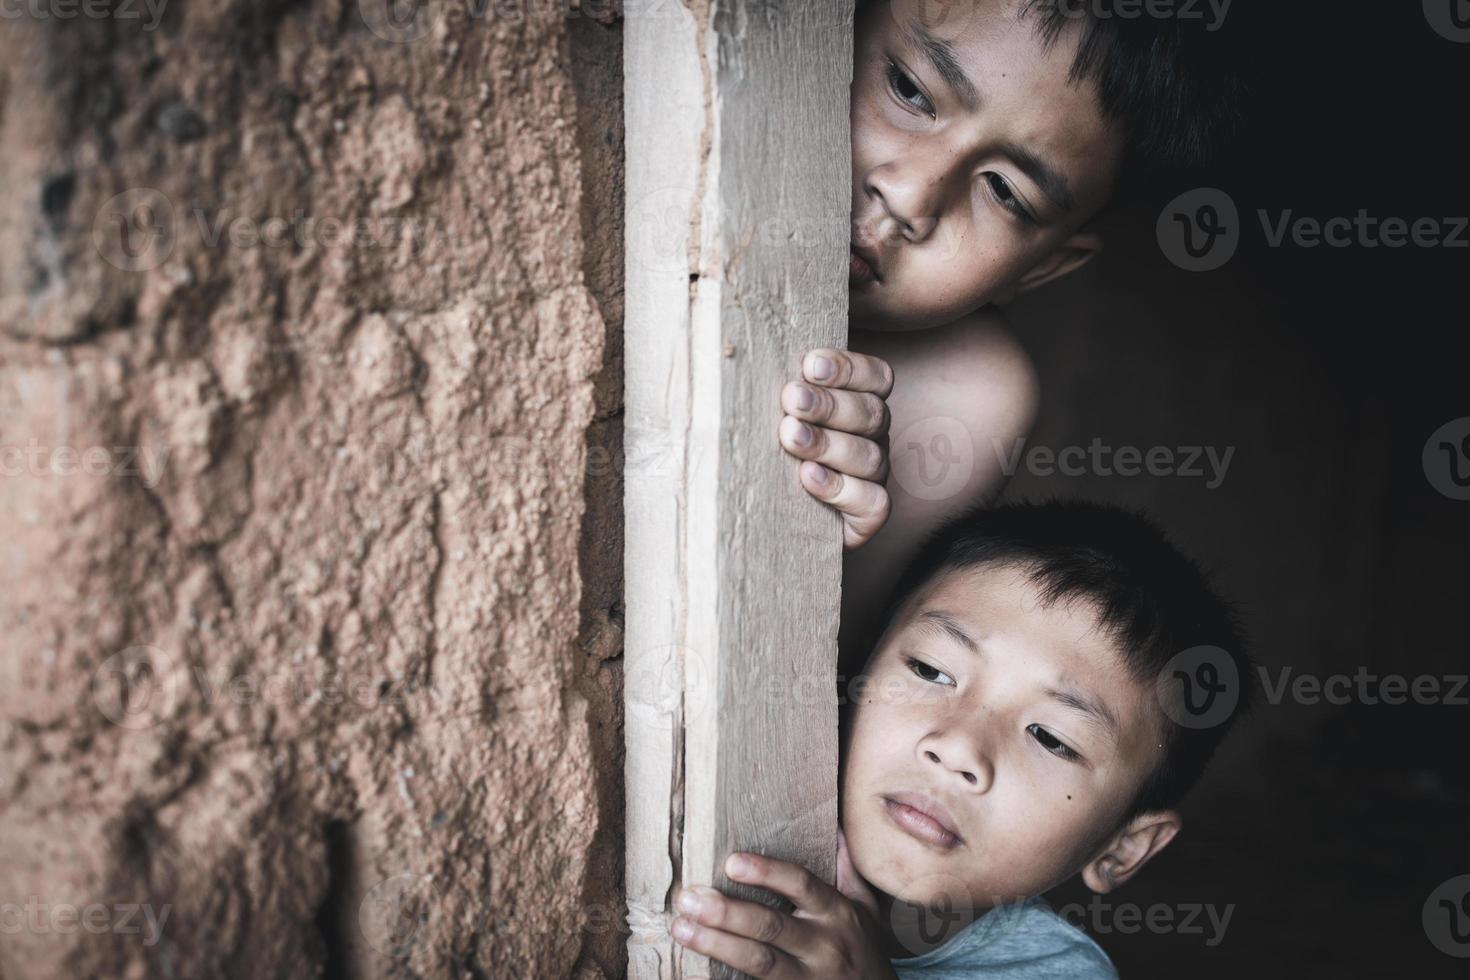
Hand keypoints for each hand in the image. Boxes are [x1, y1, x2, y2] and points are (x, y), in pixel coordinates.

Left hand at [670, 836, 897, 979]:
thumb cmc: (866, 950)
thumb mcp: (866, 909)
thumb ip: (847, 871)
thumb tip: (834, 827)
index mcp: (838, 914)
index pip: (802, 886)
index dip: (767, 873)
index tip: (732, 862)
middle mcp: (824, 946)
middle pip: (771, 926)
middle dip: (727, 913)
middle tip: (689, 899)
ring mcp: (809, 978)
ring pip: (759, 962)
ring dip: (716, 945)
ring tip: (682, 929)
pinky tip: (695, 972)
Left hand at [779, 348, 894, 550]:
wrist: (769, 517)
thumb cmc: (764, 452)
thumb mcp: (768, 412)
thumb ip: (772, 385)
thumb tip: (733, 348)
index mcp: (858, 402)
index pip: (875, 376)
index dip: (848, 368)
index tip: (809, 365)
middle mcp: (872, 436)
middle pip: (871, 413)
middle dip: (829, 404)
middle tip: (791, 398)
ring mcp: (874, 476)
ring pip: (869, 455)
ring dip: (828, 443)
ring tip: (790, 436)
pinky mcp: (870, 514)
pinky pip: (872, 501)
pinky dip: (840, 488)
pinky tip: (808, 476)